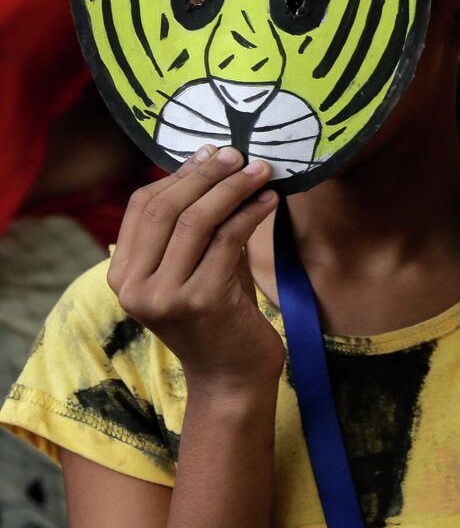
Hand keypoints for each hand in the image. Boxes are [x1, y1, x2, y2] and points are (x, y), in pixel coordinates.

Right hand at [107, 146, 284, 395]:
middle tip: (241, 154)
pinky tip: (270, 200)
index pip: (143, 206)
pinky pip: (228, 241)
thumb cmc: (219, 314)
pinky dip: (251, 213)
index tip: (214, 152)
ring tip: (262, 171)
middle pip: (166, 208)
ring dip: (233, 189)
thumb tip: (214, 162)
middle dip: (207, 175)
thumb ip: (195, 224)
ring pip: (196, 221)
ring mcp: (166, 296)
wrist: (232, 374)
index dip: (179, 174)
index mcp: (122, 274)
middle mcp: (134, 286)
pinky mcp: (202, 301)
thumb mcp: (197, 265)